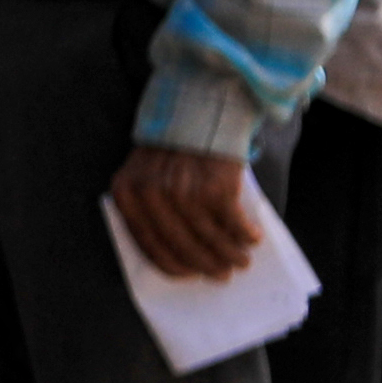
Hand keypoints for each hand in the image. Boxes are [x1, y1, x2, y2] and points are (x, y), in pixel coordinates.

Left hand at [109, 140, 266, 281]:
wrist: (200, 106)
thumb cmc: (175, 145)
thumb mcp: (146, 171)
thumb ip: (151, 203)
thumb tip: (178, 250)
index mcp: (128, 193)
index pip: (147, 243)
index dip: (171, 264)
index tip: (188, 276)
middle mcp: (152, 195)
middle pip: (181, 244)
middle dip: (204, 264)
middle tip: (221, 275)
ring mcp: (184, 192)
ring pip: (209, 238)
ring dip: (229, 255)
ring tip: (241, 261)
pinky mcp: (216, 187)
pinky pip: (233, 222)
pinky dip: (246, 234)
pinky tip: (253, 238)